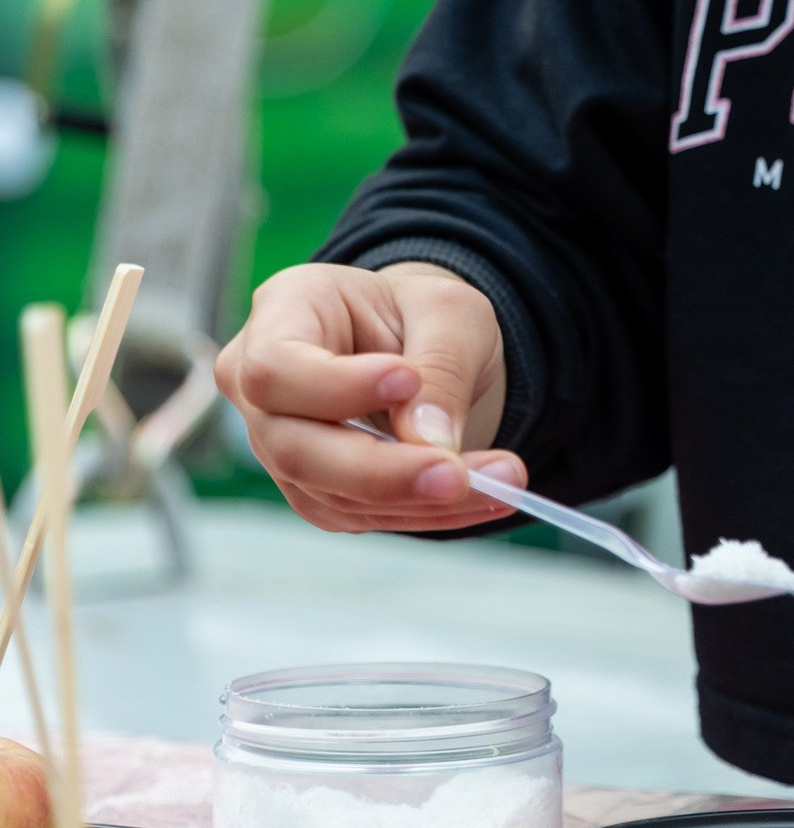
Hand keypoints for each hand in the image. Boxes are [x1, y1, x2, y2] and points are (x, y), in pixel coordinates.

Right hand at [216, 259, 524, 534]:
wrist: (420, 347)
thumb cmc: (421, 314)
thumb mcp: (449, 312)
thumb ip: (441, 365)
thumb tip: (429, 442)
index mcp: (283, 312)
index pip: (277, 366)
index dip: (334, 387)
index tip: (406, 381)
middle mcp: (260, 385)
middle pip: (294, 447)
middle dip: (380, 471)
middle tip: (457, 474)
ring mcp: (278, 444)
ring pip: (330, 494)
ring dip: (417, 499)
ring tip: (499, 480)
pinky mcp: (312, 489)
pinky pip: (360, 515)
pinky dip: (425, 513)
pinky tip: (482, 494)